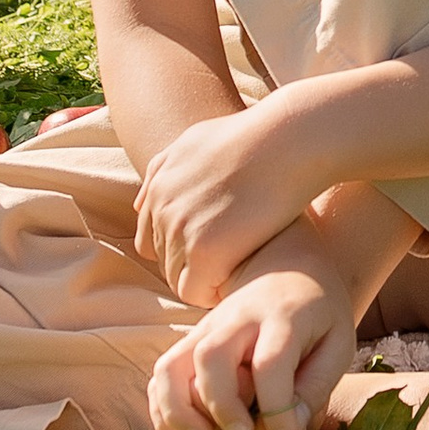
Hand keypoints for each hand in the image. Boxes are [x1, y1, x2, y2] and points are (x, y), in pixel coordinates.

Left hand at [133, 99, 316, 303]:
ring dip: (204, 278)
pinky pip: (193, 291)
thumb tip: (143, 203)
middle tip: (231, 259)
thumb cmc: (253, 137)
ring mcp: (180, 228)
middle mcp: (163, 208)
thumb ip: (164, 169)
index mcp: (159, 187)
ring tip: (238, 267)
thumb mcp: (195, 141)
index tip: (214, 245)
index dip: (182, 248)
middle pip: (165, 260)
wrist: (285, 139)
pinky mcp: (205, 249)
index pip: (151, 239)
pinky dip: (211, 292)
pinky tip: (237, 277)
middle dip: (193, 264)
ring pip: (177, 277)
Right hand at [150, 227, 356, 429]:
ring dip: (179, 411)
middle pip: (211, 357)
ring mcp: (205, 328)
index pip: (270, 364)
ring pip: (173, 365)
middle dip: (221, 404)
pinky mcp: (188, 341)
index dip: (276, 410)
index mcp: (282, 317)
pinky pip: (161, 375)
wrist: (291, 271)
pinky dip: (164, 411)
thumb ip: (314, 388)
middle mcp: (236, 319)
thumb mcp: (337, 346)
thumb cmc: (320, 317)